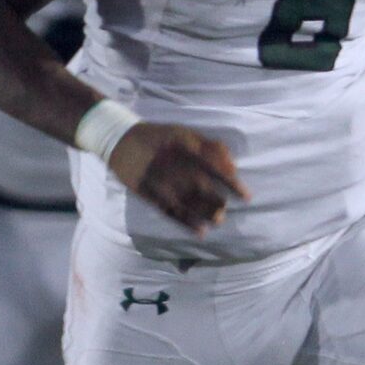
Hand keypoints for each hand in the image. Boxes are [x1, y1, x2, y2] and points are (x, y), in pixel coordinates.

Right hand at [108, 122, 248, 232]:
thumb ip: (210, 147)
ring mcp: (159, 180)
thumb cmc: (158, 137)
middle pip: (201, 188)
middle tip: (226, 210)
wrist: (119, 140)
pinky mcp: (148, 193)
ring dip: (205, 214)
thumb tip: (233, 167)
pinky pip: (170, 211)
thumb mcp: (184, 133)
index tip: (246, 196)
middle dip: (217, 202)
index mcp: (183, 146)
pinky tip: (199, 231)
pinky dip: (186, 223)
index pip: (214, 167)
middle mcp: (172, 164)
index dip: (232, 183)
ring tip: (218, 221)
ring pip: (187, 202)